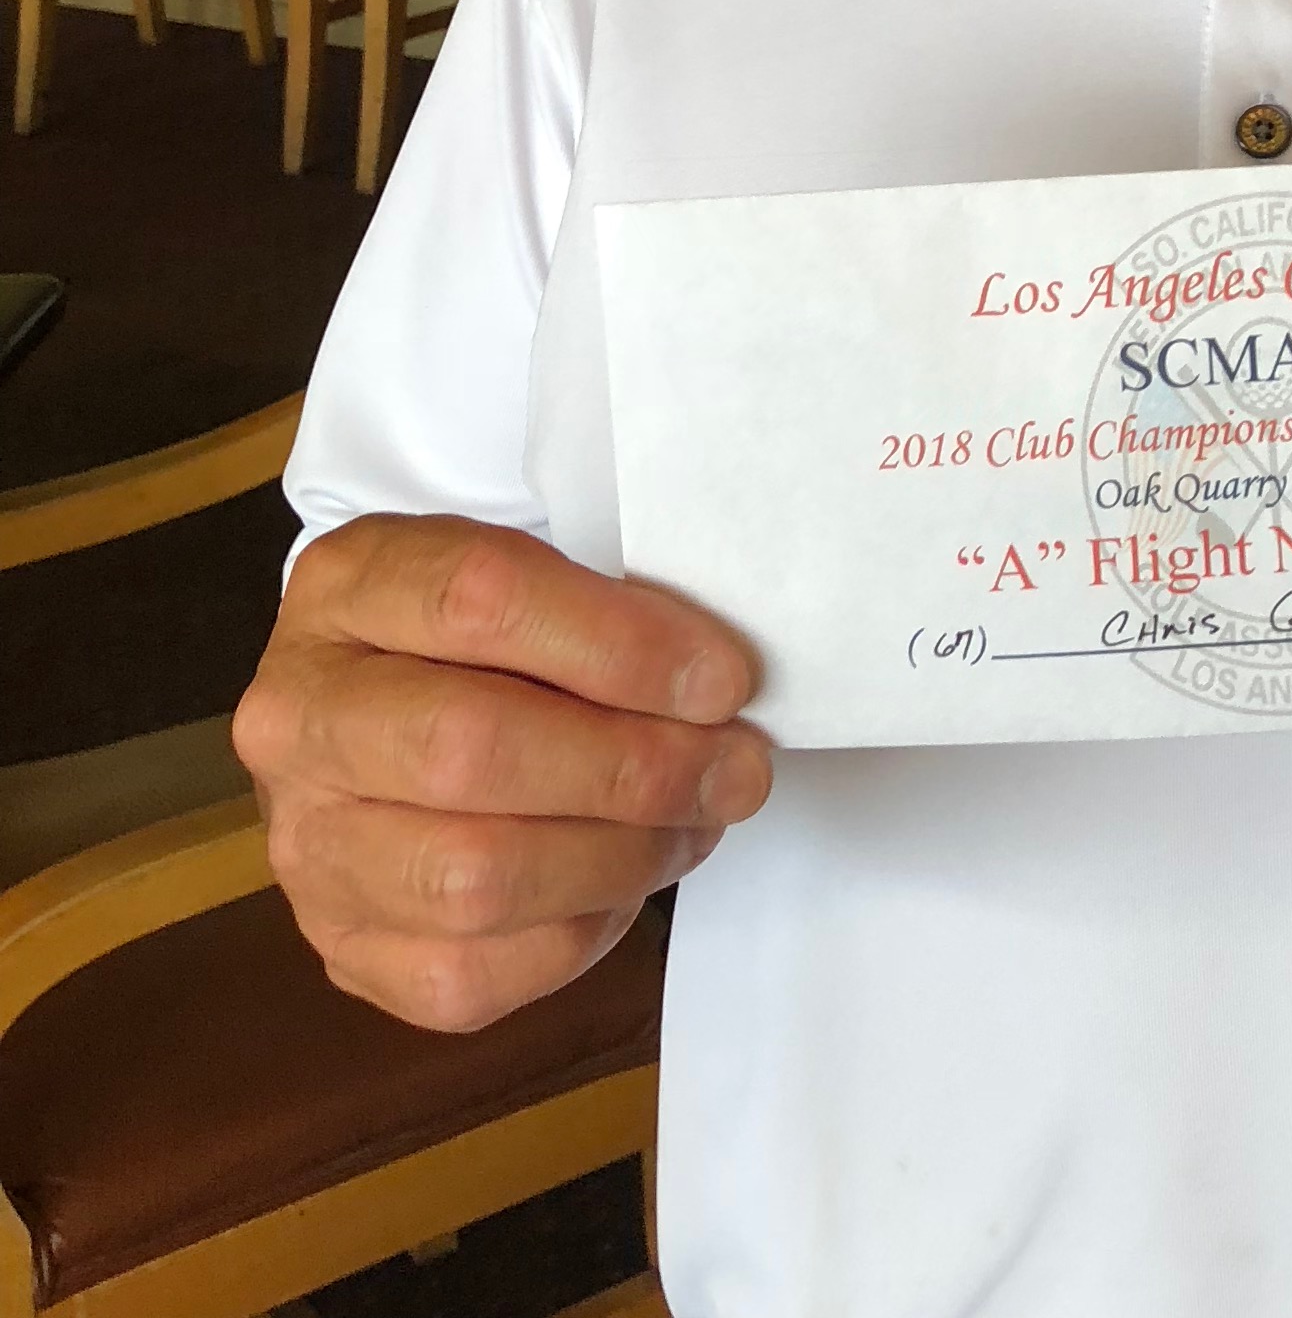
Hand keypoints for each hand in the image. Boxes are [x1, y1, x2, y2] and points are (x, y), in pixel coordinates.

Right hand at [234, 514, 772, 1033]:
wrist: (393, 713)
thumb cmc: (499, 636)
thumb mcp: (540, 576)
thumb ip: (614, 615)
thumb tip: (716, 694)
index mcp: (348, 584)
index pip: (479, 599)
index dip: (621, 645)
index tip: (725, 680)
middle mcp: (296, 716)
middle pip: (467, 750)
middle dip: (633, 768)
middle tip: (736, 769)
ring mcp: (303, 844)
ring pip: (469, 877)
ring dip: (621, 856)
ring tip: (697, 822)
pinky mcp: (339, 949)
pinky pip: (469, 974)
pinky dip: (578, 933)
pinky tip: (624, 883)